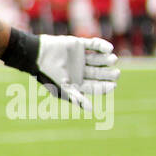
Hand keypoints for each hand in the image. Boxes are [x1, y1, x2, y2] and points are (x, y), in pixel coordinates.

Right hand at [2, 29, 118, 110]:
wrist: (39, 55)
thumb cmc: (49, 74)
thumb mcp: (63, 88)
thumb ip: (77, 98)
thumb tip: (91, 110)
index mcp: (76, 82)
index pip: (94, 86)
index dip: (105, 86)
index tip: (113, 86)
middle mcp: (79, 71)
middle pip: (98, 73)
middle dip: (108, 74)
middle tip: (116, 74)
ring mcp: (80, 58)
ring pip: (98, 59)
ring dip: (107, 60)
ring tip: (113, 59)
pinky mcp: (79, 45)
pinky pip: (94, 45)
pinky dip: (102, 46)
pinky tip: (109, 49)